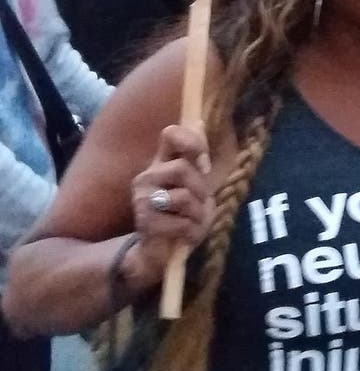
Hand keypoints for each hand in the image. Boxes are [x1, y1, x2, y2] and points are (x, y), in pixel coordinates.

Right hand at [126, 125, 215, 288]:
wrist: (161, 250)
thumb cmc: (182, 213)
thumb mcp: (196, 183)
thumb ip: (197, 156)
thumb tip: (199, 120)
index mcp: (161, 162)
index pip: (171, 134)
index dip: (193, 142)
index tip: (204, 163)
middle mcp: (147, 176)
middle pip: (183, 168)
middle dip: (201, 188)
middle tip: (199, 202)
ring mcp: (143, 199)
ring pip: (184, 196)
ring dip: (198, 213)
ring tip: (192, 220)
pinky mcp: (145, 222)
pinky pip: (183, 222)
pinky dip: (192, 231)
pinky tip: (185, 234)